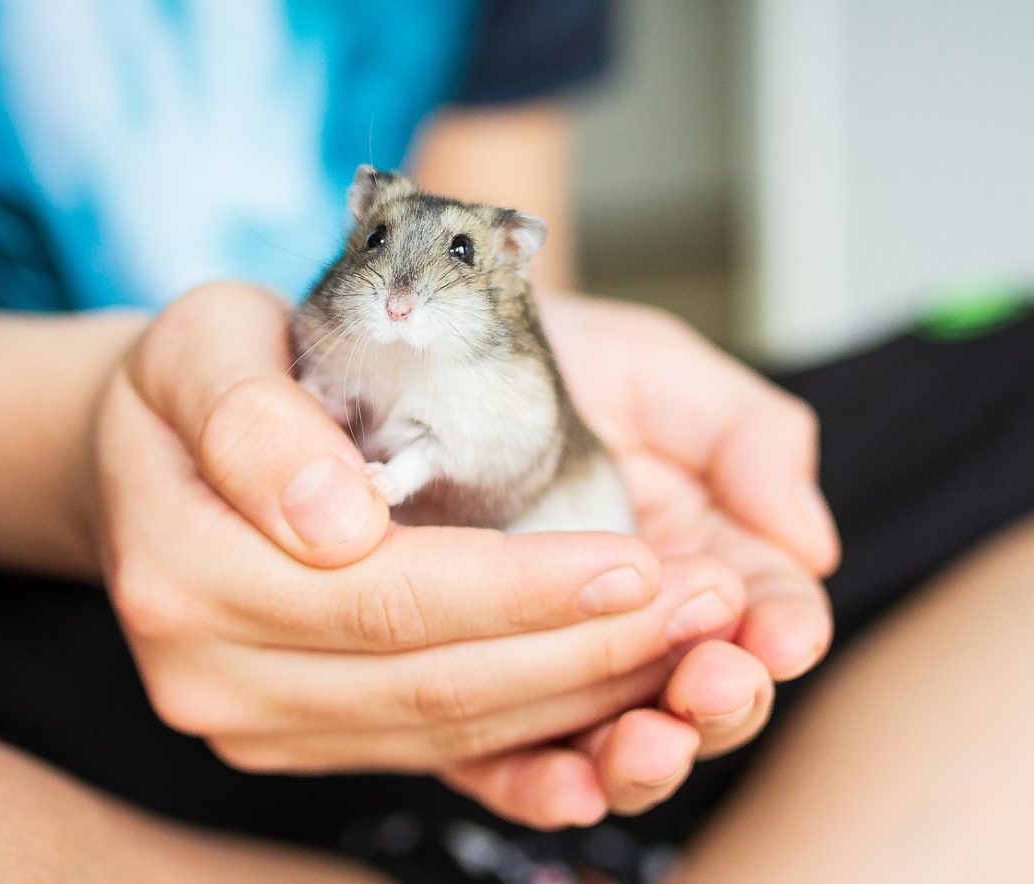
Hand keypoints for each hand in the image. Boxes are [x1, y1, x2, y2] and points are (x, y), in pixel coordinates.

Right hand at [88, 284, 746, 820]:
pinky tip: (617, 695)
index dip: (523, 590)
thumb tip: (335, 522)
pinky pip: (437, 751)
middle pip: (432, 682)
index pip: (385, 595)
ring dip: (581, 696)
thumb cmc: (200, 378)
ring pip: (448, 730)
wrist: (154, 453)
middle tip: (707, 609)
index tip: (640, 562)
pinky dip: (537, 730)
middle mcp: (211, 672)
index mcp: (183, 570)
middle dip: (585, 651)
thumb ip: (254, 420)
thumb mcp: (204, 343)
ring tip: (689, 644)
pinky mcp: (299, 739)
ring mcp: (254, 721)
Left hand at [457, 293, 835, 819]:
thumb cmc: (552, 359)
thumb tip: (812, 540)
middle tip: (712, 687)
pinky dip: (541, 786)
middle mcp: (635, 623)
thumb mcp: (657, 373)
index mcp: (701, 554)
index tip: (778, 637)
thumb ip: (748, 437)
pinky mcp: (473, 688)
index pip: (763, 614)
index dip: (781, 632)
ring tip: (647, 743)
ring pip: (616, 741)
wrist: (426, 356)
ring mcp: (556, 663)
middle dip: (718, 703)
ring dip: (642, 757)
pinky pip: (508, 761)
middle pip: (700, 696)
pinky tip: (566, 789)